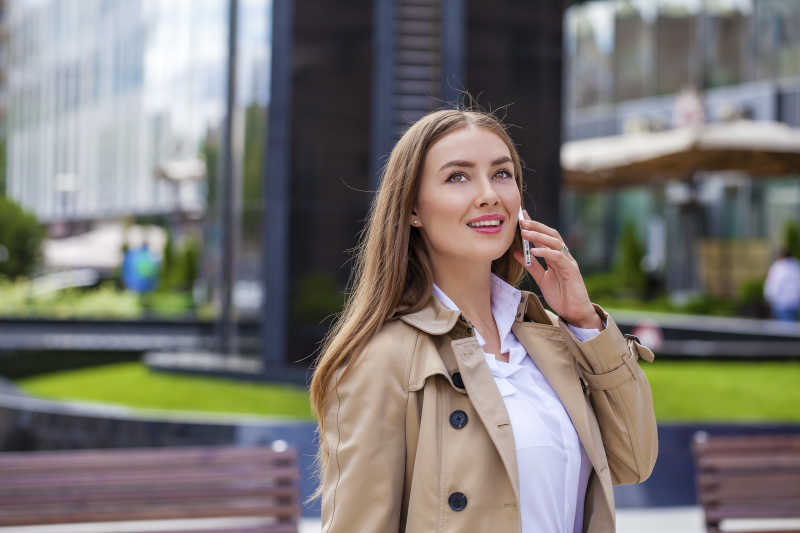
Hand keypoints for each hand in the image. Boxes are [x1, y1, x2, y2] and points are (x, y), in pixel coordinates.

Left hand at [513, 210, 601, 328]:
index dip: (534, 226)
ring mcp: (569, 262)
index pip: (544, 237)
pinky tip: (534, 250)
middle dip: (536, 226)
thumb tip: (517, 253)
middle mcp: (564, 256)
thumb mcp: (542, 279)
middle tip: (521, 220)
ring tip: (524, 233)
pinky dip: (546, 252)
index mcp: (556, 257)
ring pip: (555, 242)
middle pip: (551, 234)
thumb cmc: (561, 296)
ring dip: (539, 236)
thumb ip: (531, 266)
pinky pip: (558, 257)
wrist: (574, 313)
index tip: (521, 216)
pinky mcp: (572, 271)